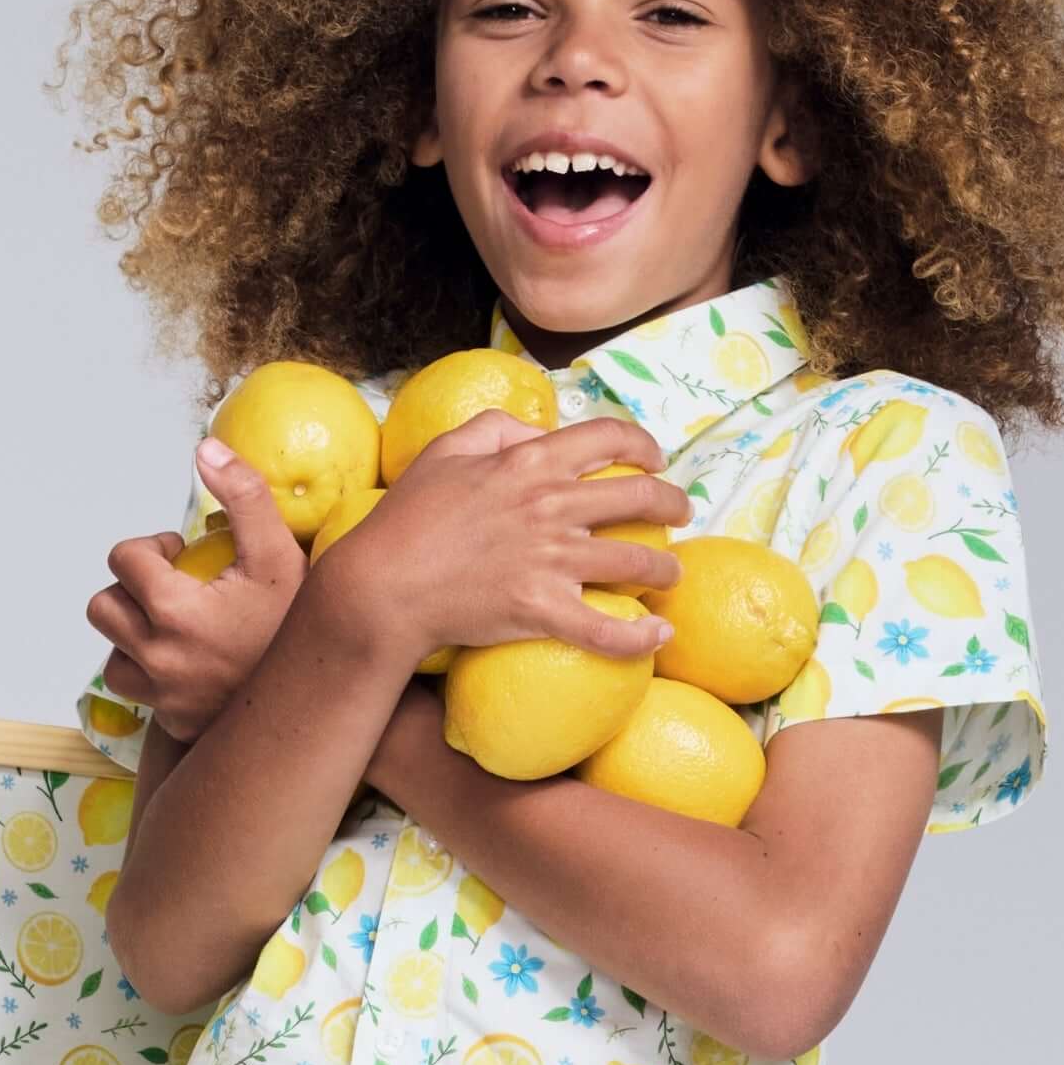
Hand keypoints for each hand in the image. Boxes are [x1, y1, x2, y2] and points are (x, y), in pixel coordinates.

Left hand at [86, 441, 304, 740]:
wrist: (320, 696)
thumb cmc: (298, 622)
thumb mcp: (280, 551)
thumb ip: (244, 494)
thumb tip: (205, 449)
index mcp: (175, 612)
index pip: (122, 560)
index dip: (150, 551)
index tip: (181, 557)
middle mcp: (159, 659)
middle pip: (103, 607)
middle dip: (131, 590)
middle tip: (173, 588)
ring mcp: (162, 696)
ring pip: (113, 653)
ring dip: (135, 633)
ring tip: (177, 625)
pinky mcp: (171, 722)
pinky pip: (137, 692)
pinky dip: (151, 673)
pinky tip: (187, 661)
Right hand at [345, 414, 684, 664]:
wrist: (382, 585)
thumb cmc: (407, 517)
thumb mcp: (446, 449)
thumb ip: (498, 427)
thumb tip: (541, 434)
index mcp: (531, 462)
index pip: (609, 439)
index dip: (643, 444)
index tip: (655, 459)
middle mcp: (552, 505)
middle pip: (638, 496)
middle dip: (672, 503)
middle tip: (681, 514)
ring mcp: (551, 559)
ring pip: (636, 560)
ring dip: (665, 568)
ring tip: (672, 576)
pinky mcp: (542, 609)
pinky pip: (606, 628)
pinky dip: (639, 637)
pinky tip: (659, 637)